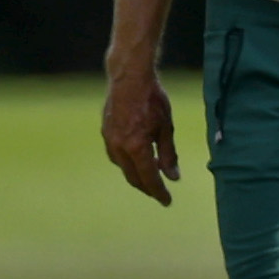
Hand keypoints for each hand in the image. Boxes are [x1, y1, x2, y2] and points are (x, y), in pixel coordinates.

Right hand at [102, 70, 181, 203]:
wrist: (129, 77)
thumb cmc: (152, 99)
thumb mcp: (166, 127)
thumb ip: (169, 154)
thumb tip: (173, 176)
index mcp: (136, 147)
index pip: (149, 178)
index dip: (159, 191)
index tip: (167, 201)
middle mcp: (119, 147)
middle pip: (133, 176)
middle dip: (147, 187)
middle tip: (159, 192)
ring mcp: (109, 140)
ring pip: (122, 167)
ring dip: (136, 174)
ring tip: (150, 174)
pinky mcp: (105, 132)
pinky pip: (115, 155)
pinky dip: (127, 161)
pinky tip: (136, 157)